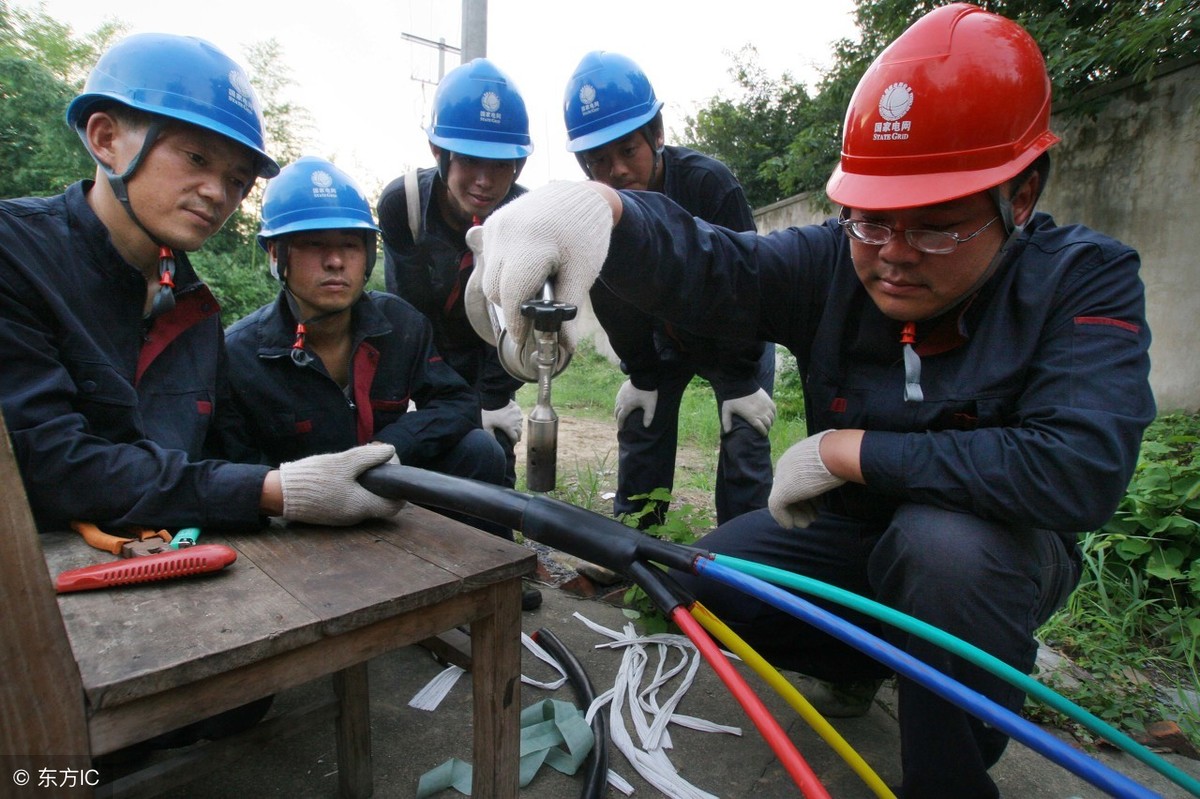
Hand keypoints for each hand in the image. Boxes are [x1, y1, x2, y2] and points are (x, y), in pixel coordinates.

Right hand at [279, 443, 405, 525]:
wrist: (280, 493)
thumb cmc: (313, 478)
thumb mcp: (343, 462)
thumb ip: (369, 457)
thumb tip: (391, 450)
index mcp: (361, 506)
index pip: (394, 505)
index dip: (397, 488)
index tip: (389, 467)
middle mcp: (355, 516)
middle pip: (379, 501)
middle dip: (381, 480)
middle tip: (372, 460)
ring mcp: (342, 517)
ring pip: (364, 500)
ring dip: (366, 483)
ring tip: (356, 463)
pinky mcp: (331, 513)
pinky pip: (350, 501)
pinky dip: (353, 488)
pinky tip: (343, 473)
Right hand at [481, 181, 613, 351]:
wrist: (581, 195)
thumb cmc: (586, 234)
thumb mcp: (582, 274)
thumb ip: (569, 310)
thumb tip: (564, 346)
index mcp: (532, 245)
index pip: (512, 295)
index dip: (517, 322)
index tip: (525, 337)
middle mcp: (507, 233)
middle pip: (496, 290)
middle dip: (513, 306)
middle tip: (536, 308)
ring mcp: (497, 226)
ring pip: (490, 276)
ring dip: (507, 289)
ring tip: (535, 281)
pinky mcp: (493, 223)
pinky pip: (490, 259)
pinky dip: (504, 270)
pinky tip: (526, 264)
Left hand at [482, 399, 522, 443]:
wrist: (489, 399)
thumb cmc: (486, 414)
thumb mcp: (486, 427)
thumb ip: (491, 438)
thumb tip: (495, 447)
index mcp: (509, 427)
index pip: (515, 438)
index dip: (513, 442)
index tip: (512, 444)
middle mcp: (516, 421)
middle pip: (519, 432)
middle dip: (517, 436)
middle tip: (514, 438)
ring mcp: (517, 413)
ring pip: (520, 424)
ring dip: (518, 427)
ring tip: (514, 430)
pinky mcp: (517, 407)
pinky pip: (520, 415)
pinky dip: (518, 419)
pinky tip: (514, 420)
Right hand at [614, 380, 657, 428]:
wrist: (643, 377)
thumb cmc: (647, 392)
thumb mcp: (650, 406)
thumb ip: (648, 416)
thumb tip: (646, 426)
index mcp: (626, 407)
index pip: (621, 418)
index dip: (620, 424)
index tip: (621, 429)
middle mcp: (621, 401)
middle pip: (616, 412)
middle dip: (618, 418)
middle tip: (620, 422)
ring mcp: (620, 394)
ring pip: (616, 404)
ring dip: (617, 410)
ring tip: (620, 414)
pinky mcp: (622, 389)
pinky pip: (618, 398)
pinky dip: (618, 403)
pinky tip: (622, 403)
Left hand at [721, 388, 775, 435]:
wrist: (740, 384)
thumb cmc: (733, 399)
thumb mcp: (727, 411)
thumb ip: (726, 422)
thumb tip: (727, 432)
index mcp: (752, 417)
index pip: (761, 428)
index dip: (763, 433)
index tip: (763, 435)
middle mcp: (760, 413)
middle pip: (768, 424)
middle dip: (767, 428)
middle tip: (765, 430)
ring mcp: (765, 406)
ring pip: (772, 417)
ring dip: (771, 422)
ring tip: (768, 424)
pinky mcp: (768, 400)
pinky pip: (774, 409)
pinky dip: (774, 414)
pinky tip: (772, 415)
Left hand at [768, 430, 846, 528]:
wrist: (835, 454)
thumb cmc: (838, 456)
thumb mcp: (831, 460)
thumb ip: (826, 468)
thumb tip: (837, 473)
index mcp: (796, 456)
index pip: (797, 479)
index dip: (809, 494)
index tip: (819, 504)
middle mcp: (785, 465)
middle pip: (790, 490)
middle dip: (801, 506)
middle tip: (813, 517)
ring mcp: (781, 478)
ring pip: (783, 500)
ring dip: (795, 514)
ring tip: (807, 523)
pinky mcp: (781, 491)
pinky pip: (777, 508)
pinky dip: (783, 518)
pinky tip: (790, 526)